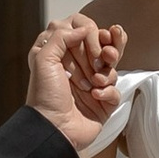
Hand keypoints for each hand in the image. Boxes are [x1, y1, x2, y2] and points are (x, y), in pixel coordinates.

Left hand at [26, 13, 127, 148]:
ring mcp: (92, 85)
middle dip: (107, 48)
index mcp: (63, 57)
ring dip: (108, 70)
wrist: (53, 129)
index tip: (92, 38)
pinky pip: (115, 90)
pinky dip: (107, 91)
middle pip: (103, 47)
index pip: (84, 34)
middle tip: (104, 55)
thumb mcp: (43, 59)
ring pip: (112, 67)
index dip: (91, 34)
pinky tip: (95, 96)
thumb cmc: (44, 96)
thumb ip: (60, 36)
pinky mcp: (103, 102)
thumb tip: (83, 28)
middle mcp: (78, 68)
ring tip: (98, 78)